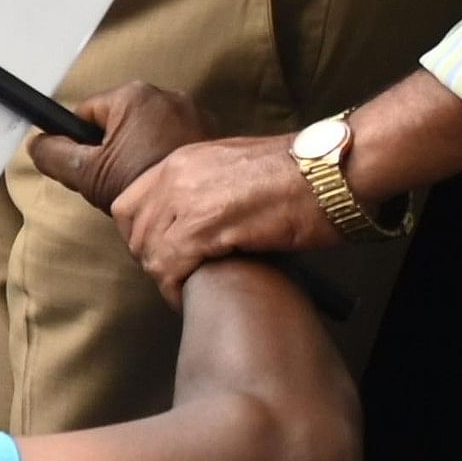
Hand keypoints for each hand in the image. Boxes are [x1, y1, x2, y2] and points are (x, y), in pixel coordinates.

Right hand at [27, 82, 214, 213]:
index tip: (91, 169)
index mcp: (133, 95)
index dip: (80, 144)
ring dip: (139, 154)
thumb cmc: (144, 188)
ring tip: (142, 184)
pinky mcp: (212, 134)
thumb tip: (37, 144)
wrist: (202, 213)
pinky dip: (165, 158)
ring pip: (146, 133)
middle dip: (112, 150)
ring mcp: (194, 113)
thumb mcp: (87, 175)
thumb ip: (53, 155)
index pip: (86, 114)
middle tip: (115, 181)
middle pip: (117, 122)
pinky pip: (173, 141)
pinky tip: (164, 181)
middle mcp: (166, 95)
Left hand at [110, 135, 340, 307]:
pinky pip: (171, 267)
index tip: (158, 254)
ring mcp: (188, 201)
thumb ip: (208, 186)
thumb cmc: (302, 173)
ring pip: (150, 252)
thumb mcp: (237, 167)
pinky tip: (191, 298)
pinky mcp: (207, 227)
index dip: (139, 235)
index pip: (129, 204)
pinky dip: (176, 289)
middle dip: (151, 261)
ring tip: (186, 291)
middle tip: (175, 279)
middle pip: (136, 232)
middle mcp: (176, 178)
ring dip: (166, 279)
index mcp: (181, 162)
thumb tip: (198, 216)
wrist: (332, 170)